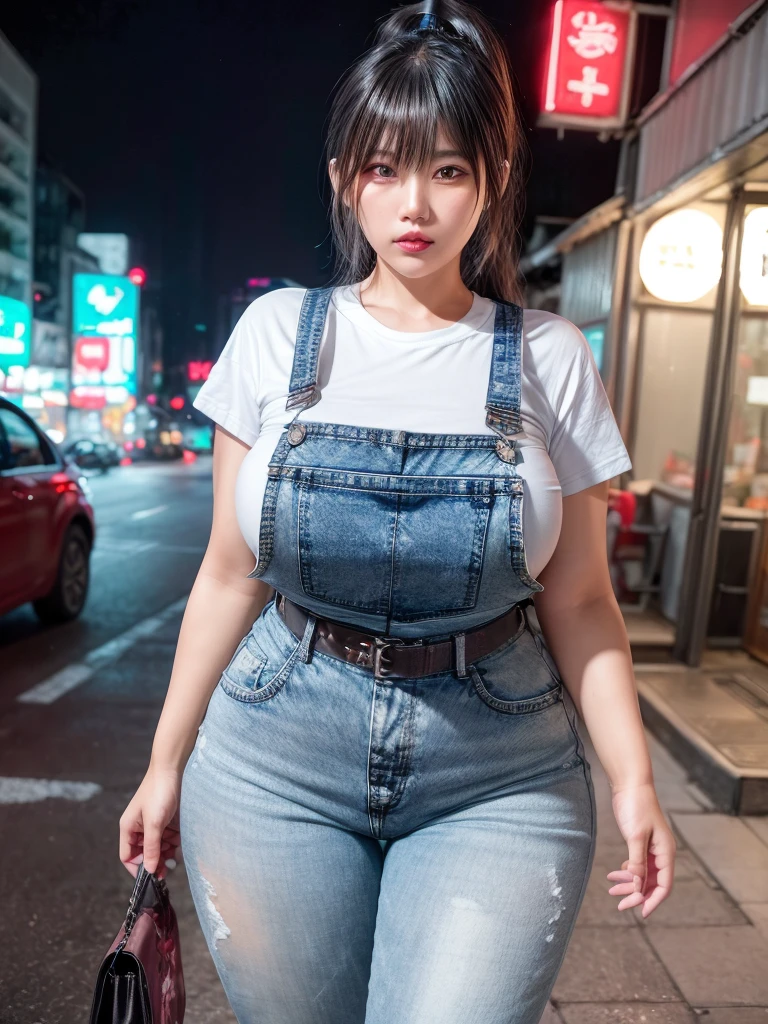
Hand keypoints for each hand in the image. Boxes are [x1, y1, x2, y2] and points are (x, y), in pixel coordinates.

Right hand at [119, 765, 181, 878]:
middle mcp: (139, 827)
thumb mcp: (154, 823)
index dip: (137, 868)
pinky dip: (174, 843)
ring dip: (166, 853)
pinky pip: (168, 838)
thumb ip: (151, 847)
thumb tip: (148, 870)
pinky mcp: (166, 820)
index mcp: (129, 828)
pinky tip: (180, 845)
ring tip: (175, 856)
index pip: (128, 856)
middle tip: (168, 870)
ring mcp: (153, 824)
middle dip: (155, 861)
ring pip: (158, 847)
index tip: (151, 877)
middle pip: (144, 853)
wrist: (173, 769)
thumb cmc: (158, 792)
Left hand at [606, 782, 675, 917]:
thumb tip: (637, 885)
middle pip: (652, 882)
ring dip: (629, 883)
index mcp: (666, 852)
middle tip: (619, 904)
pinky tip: (615, 874)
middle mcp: (661, 852)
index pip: (664, 885)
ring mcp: (651, 848)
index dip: (653, 900)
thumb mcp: (635, 835)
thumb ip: (637, 861)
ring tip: (611, 889)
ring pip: (642, 874)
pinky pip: (636, 864)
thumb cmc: (636, 806)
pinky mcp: (641, 842)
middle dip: (636, 894)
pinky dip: (627, 871)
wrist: (630, 784)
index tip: (640, 913)